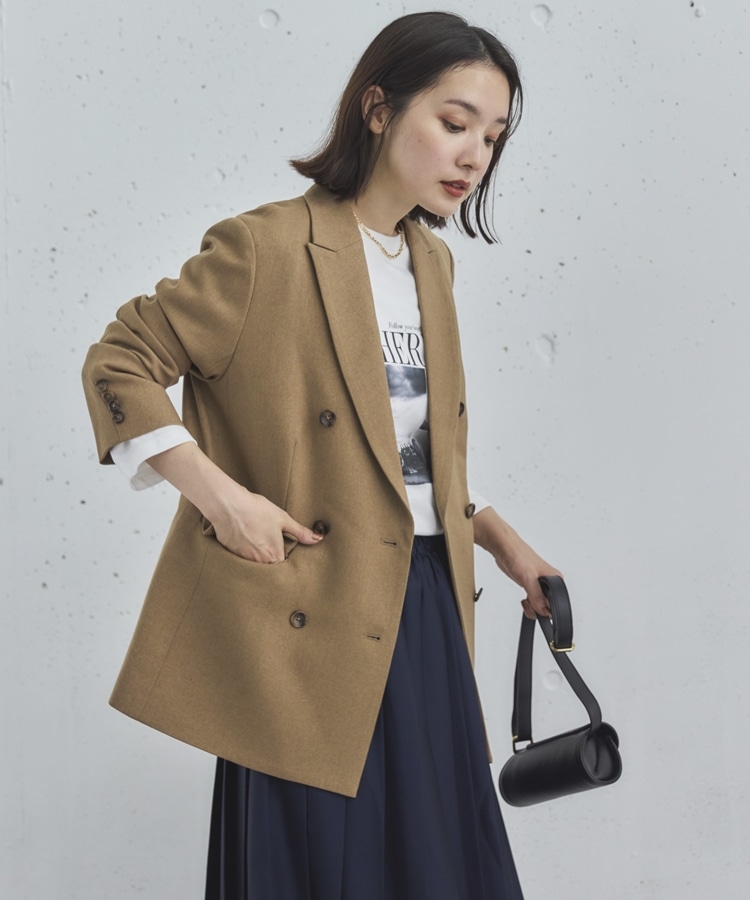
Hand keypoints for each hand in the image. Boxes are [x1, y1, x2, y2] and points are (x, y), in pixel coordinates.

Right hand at [146, 442, 322, 562]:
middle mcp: (258, 562)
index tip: (285, 554)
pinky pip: (241, 559)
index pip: (283, 568)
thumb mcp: (283, 519)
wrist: (228, 505)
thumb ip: (300, 532)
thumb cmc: (256, 510)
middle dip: (271, 561)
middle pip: (269, 568)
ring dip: (258, 557)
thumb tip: (317, 539)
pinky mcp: (230, 554)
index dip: (285, 561)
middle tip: (270, 546)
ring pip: (254, 564)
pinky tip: (245, 539)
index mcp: (274, 555)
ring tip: (257, 541)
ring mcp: (243, 560)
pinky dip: (244, 552)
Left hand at [472, 506, 561, 618]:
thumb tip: (544, 611)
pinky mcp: (531, 586)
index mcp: (555, 579)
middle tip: (529, 602)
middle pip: (549, 606)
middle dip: (538, 609)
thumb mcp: (528, 578)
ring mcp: (540, 585)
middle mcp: (550, 582)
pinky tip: (524, 599)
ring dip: (532, 607)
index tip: (536, 606)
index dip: (547, 609)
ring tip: (525, 600)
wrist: (504, 548)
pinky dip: (528, 604)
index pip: (557, 603)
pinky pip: (533, 602)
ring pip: (540, 606)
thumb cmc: (518, 555)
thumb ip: (537, 596)